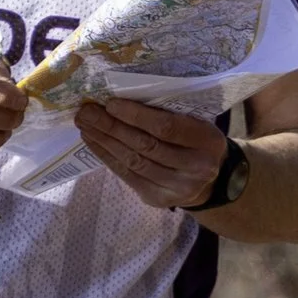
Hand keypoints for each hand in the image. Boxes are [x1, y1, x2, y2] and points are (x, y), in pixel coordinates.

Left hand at [77, 97, 231, 211]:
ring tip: (85, 125)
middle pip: (145, 145)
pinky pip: (127, 175)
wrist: (212, 183)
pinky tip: (93, 142)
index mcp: (207, 141)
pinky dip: (107, 157)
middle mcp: (195, 168)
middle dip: (111, 127)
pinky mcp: (158, 198)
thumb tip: (123, 98)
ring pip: (133, 161)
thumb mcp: (198, 124)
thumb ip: (171, 114)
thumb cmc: (198, 142)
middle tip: (87, 112)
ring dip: (104, 141)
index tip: (110, 103)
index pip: (166, 127)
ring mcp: (176, 187)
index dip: (136, 115)